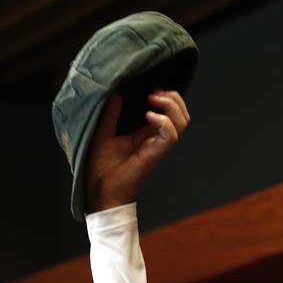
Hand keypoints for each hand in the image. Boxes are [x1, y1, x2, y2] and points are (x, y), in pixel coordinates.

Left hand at [85, 90, 190, 212]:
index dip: (165, 97)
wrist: (99, 193)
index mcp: (144, 134)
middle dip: (173, 98)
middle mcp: (154, 139)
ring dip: (172, 106)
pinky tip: (149, 116)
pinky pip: (172, 135)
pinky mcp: (155, 154)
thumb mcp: (101, 134)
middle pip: (181, 114)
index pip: (167, 111)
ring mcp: (157, 146)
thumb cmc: (100, 168)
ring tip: (153, 100)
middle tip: (154, 93)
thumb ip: (110, 115)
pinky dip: (165, 122)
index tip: (148, 89)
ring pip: (182, 122)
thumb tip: (115, 93)